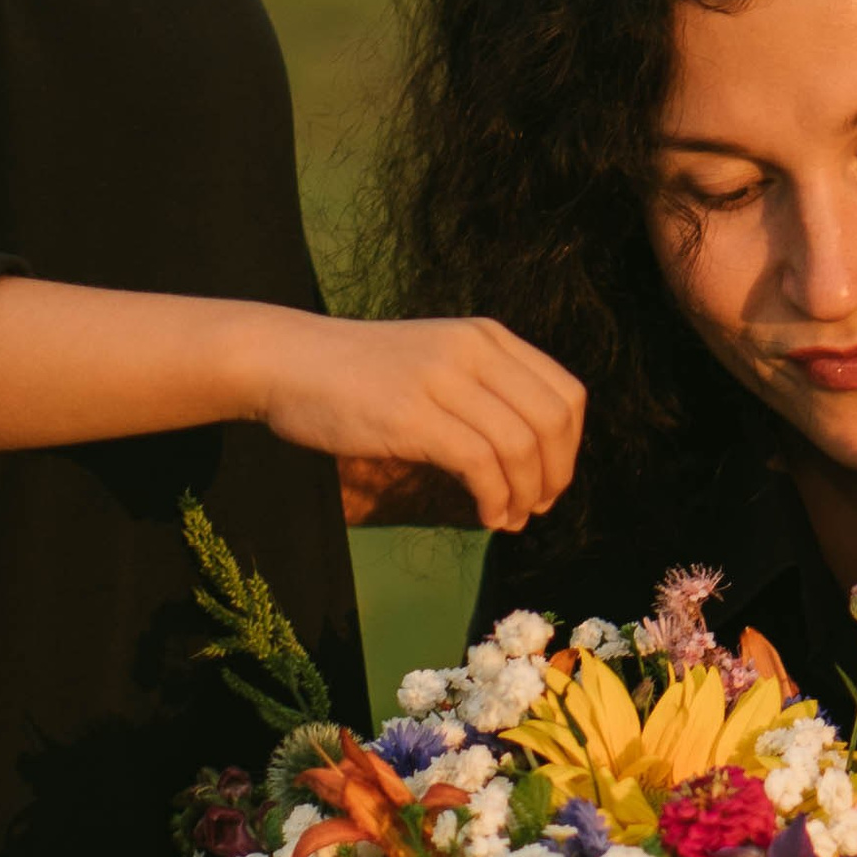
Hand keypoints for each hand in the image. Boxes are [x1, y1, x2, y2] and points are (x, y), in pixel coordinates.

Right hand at [252, 314, 584, 534]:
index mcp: (486, 337)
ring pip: (520, 446)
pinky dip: (494, 499)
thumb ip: (482, 392)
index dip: (570, 448)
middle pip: (552, 421)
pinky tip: (487, 517)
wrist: (285, 360)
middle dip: (555, 476)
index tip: (550, 482)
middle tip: (536, 508)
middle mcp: (473, 350)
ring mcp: (442, 379)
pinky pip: (480, 464)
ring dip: (524, 495)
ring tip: (509, 519)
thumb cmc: (357, 374)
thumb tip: (531, 460)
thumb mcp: (434, 362)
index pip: (566, 393)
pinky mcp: (412, 415)